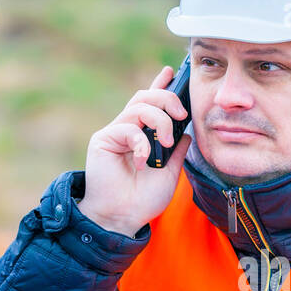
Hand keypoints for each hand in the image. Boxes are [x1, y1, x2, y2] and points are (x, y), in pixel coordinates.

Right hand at [79, 64, 192, 236]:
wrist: (122, 218)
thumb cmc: (143, 199)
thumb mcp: (170, 172)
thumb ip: (177, 151)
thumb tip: (187, 132)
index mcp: (143, 134)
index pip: (152, 103)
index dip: (160, 85)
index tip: (172, 72)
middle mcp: (128, 129)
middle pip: (146, 96)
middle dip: (167, 98)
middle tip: (181, 114)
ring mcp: (115, 132)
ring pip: (139, 106)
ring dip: (159, 120)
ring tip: (165, 142)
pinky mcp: (103, 139)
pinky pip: (128, 128)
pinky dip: (141, 143)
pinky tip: (143, 162)